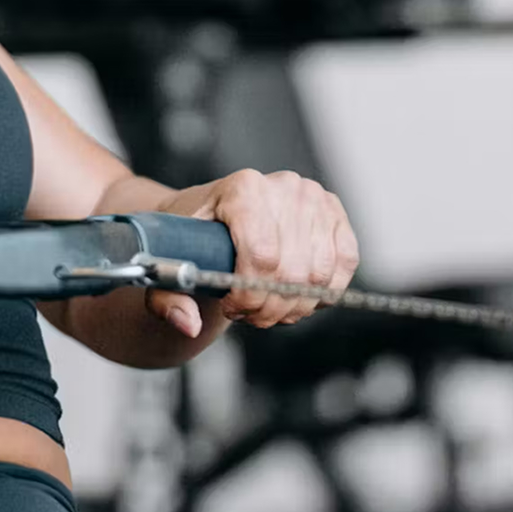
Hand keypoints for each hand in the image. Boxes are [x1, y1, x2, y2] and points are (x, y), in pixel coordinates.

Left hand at [150, 169, 358, 333]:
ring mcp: (315, 199)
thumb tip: (189, 324)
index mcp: (243, 188)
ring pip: (318, 276)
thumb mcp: (167, 260)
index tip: (231, 306)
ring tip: (268, 306)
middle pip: (291, 272)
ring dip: (294, 306)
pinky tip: (296, 295)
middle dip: (269, 308)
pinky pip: (345, 264)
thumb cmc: (191, 235)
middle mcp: (284, 187)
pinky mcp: (335, 213)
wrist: (212, 214)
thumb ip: (168, 295)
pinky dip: (322, 291)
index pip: (261, 255)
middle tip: (249, 315)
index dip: (248, 295)